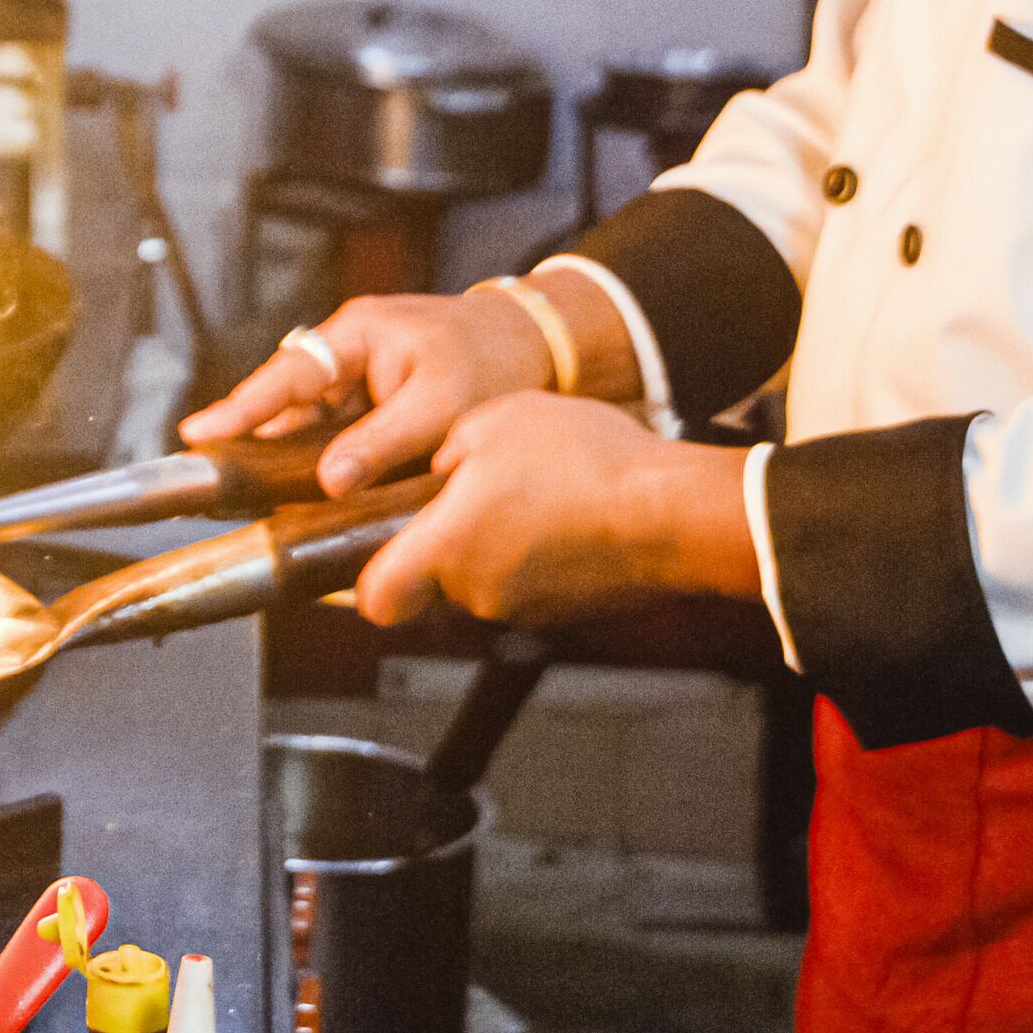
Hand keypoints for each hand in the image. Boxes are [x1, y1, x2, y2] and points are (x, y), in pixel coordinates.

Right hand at [183, 291, 555, 496]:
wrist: (536, 348)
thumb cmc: (493, 361)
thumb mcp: (441, 403)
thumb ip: (383, 439)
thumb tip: (330, 479)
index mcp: (359, 334)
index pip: (288, 372)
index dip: (242, 407)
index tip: (201, 434)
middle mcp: (347, 353)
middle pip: (285, 401)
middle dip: (251, 439)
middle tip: (209, 479)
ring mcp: (357, 380)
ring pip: (306, 424)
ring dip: (285, 458)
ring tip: (248, 498)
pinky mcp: (370, 407)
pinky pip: (331, 436)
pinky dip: (318, 463)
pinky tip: (305, 498)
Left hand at [353, 394, 759, 627]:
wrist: (668, 508)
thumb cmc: (581, 461)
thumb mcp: (492, 421)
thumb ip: (445, 454)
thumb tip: (438, 472)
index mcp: (444, 546)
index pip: (376, 600)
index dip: (364, 584)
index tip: (365, 556)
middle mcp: (476, 590)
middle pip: (432, 582)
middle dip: (441, 543)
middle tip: (471, 493)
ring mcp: (522, 607)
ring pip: (481, 580)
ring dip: (492, 545)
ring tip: (528, 494)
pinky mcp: (562, 611)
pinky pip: (527, 584)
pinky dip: (534, 557)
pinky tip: (560, 515)